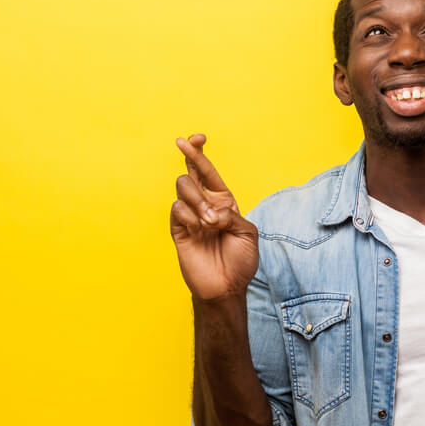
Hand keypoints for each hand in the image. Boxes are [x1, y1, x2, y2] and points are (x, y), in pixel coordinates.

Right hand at [170, 134, 258, 300]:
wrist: (227, 287)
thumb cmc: (241, 261)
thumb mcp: (247, 233)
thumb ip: (231, 214)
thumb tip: (211, 211)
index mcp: (223, 202)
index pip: (206, 171)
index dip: (199, 152)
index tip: (195, 138)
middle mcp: (204, 205)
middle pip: (190, 174)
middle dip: (198, 177)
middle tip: (213, 211)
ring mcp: (189, 217)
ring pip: (182, 188)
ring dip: (198, 203)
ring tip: (209, 225)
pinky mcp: (178, 229)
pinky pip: (177, 209)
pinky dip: (189, 217)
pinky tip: (197, 231)